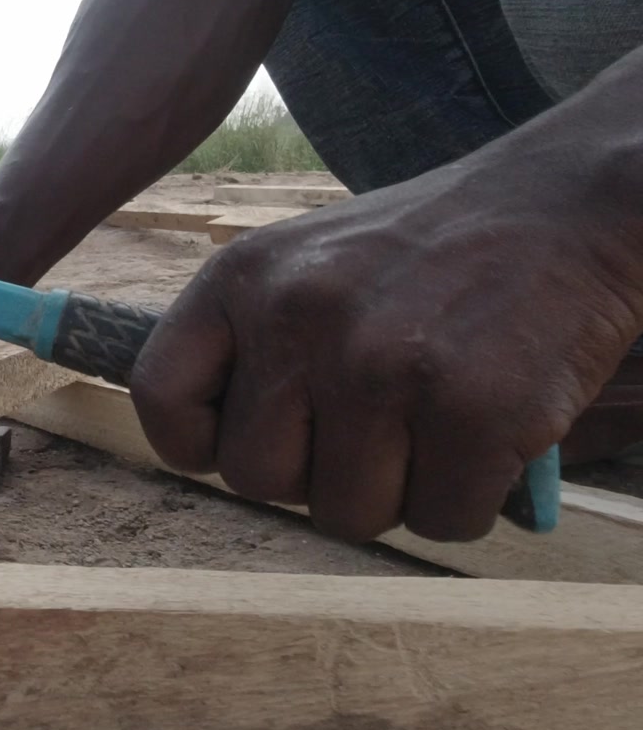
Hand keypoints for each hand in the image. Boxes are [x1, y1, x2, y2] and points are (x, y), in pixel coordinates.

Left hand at [130, 161, 642, 541]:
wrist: (566, 207)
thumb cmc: (424, 256)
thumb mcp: (305, 263)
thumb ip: (248, 342)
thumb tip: (204, 450)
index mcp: (242, 277)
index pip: (162, 397)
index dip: (199, 446)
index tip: (250, 443)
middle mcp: (300, 316)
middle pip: (257, 480)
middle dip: (313, 476)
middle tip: (370, 430)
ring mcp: (384, 364)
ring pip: (348, 514)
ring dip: (396, 494)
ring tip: (430, 426)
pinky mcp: (474, 408)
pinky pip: (441, 521)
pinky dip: (467, 503)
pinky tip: (485, 440)